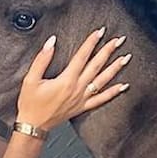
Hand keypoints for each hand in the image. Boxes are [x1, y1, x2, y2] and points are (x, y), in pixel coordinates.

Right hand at [15, 28, 131, 132]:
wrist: (34, 125)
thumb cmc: (31, 103)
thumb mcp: (31, 79)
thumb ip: (42, 59)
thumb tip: (51, 42)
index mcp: (66, 80)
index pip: (82, 56)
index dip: (91, 42)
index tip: (100, 32)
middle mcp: (77, 89)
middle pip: (96, 66)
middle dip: (108, 51)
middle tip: (119, 40)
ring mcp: (82, 99)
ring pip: (103, 81)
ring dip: (115, 68)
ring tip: (126, 58)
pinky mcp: (82, 107)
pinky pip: (101, 100)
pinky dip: (113, 93)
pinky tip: (123, 86)